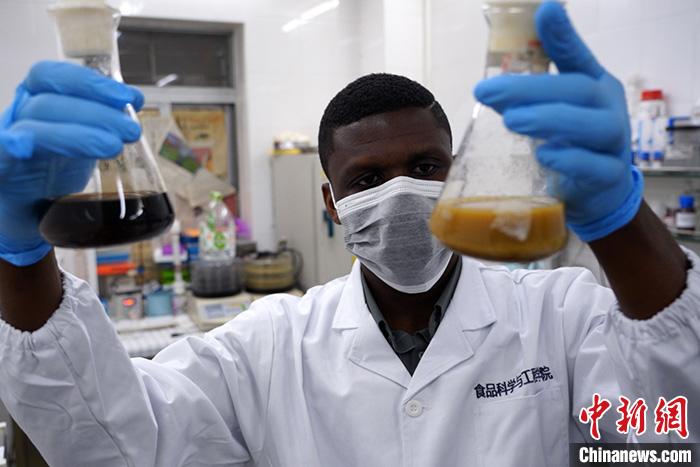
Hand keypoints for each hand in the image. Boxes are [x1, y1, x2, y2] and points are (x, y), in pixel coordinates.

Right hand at [0, 61, 143, 265]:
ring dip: (78, 135)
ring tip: (114, 146)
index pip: (56, 77)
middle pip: (51, 102)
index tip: (130, 97)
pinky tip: (22, 146)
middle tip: (131, 131)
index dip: (91, 82)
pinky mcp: (2, 169)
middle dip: (97, 113)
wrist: (28, 212)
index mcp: (39, 102)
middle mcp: (21, 116)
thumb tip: (135, 101)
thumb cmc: (54, 172)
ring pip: (35, 126)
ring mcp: (8, 142)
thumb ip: (102, 121)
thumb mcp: (81, 141)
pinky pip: (4, 151)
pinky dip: (16, 145)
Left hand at [473, 1, 641, 242]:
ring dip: (552, 120)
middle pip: (578, 92)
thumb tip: (506, 60)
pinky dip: (571, 160)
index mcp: (595, 88)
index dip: (563, 36)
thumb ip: (537, 83)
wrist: (599, 194)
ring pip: (593, 128)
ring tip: (512, 120)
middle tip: (487, 92)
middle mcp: (609, 111)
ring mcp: (614, 145)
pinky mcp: (609, 179)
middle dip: (532, 90)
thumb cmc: (575, 143)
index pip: (578, 58)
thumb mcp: (558, 109)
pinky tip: (544, 155)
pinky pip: (596, 168)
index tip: (545, 10)